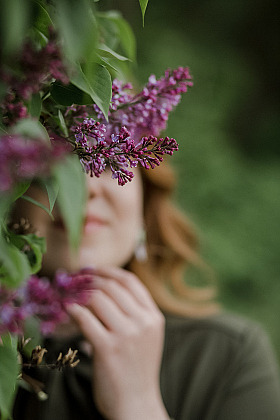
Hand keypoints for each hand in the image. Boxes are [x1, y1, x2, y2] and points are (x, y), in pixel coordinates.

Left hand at [67, 266, 168, 419]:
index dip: (109, 271)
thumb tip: (102, 290)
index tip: (93, 269)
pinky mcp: (109, 349)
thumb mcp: (146, 337)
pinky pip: (85, 319)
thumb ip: (133, 313)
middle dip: (90, 279)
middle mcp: (143, 322)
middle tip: (75, 279)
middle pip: (112, 287)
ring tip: (69, 294)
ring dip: (80, 293)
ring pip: (98, 299)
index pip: (131, 282)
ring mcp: (127, 335)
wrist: (136, 405)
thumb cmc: (137, 369)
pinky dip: (73, 310)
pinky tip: (67, 309)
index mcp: (154, 317)